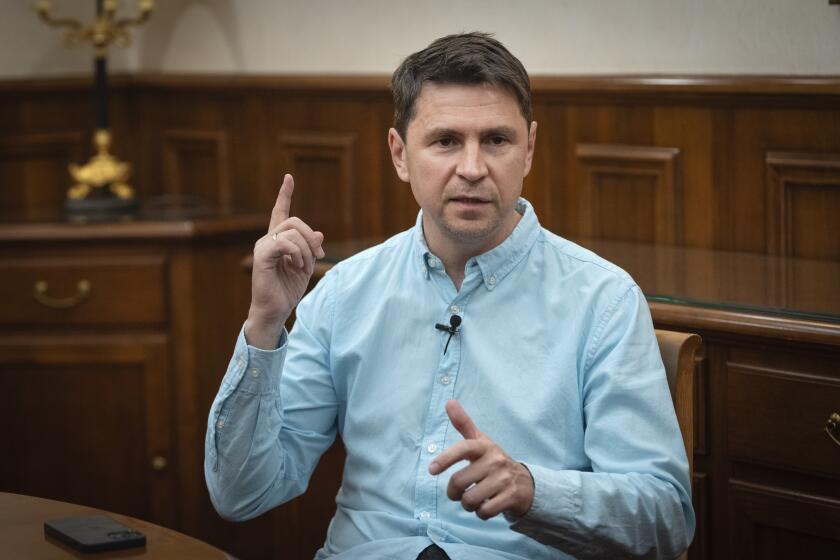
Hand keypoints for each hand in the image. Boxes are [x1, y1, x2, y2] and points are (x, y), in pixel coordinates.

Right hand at [245, 174, 324, 348]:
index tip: (288, 177)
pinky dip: (297, 254)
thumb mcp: (306, 266)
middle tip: (318, 256)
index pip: (280, 212)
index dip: (284, 195)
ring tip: (305, 267)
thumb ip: (311, 249)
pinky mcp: (262, 256)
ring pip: (293, 232)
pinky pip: (285, 244)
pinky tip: (297, 267)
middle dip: (311, 237)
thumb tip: (320, 234)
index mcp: (278, 241)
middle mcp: (268, 240)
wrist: (275, 310)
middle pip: (295, 221)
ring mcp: (263, 247)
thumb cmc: (287, 290)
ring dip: (306, 249)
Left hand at [429, 400, 533, 519]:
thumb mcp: (480, 441)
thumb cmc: (494, 461)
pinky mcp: (511, 497)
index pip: (462, 448)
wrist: (525, 483)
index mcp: (484, 446)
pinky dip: (481, 513)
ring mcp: (504, 479)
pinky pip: (484, 512)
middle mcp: (495, 460)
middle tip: (458, 492)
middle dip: (453, 492)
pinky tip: (486, 506)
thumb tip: (449, 401)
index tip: (431, 469)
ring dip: (467, 505)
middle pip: (459, 482)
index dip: (445, 458)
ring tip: (473, 499)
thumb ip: (464, 423)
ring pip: (470, 500)